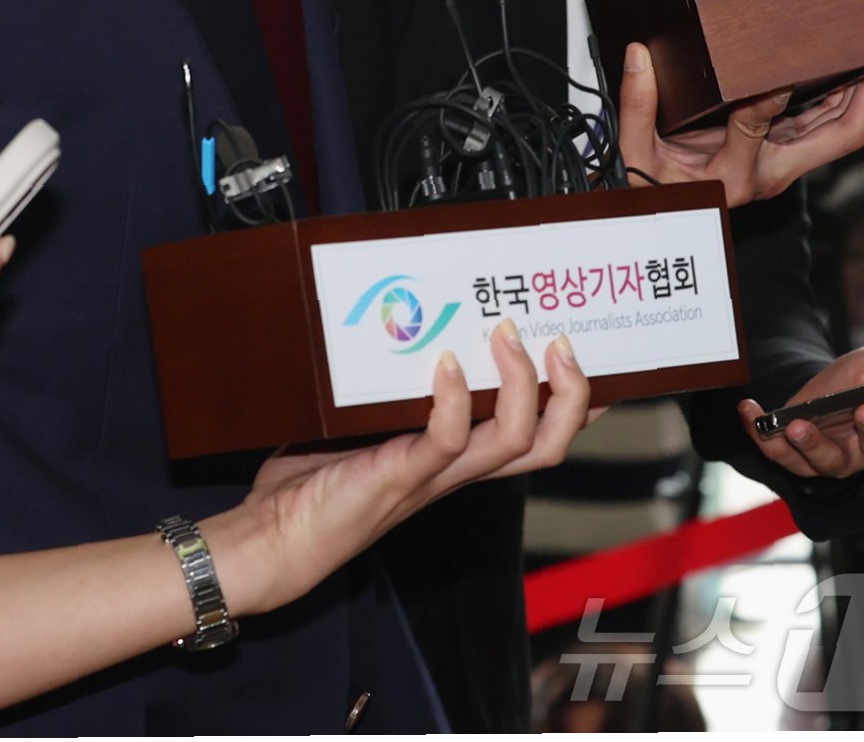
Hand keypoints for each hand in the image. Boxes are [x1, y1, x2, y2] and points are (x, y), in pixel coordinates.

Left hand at [213, 323, 591, 615]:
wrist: (269, 543)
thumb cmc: (306, 486)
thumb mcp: (357, 424)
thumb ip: (381, 387)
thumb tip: (386, 321)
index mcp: (452, 461)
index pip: (535, 440)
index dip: (574, 408)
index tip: (593, 360)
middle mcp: (453, 473)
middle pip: (544, 444)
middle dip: (568, 393)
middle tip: (562, 341)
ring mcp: (429, 477)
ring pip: (511, 442)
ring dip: (521, 386)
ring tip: (509, 336)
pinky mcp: (396, 478)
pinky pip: (444, 442)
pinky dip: (454, 401)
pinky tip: (449, 366)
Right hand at [619, 42, 863, 205]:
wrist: (666, 221)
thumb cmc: (652, 190)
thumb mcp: (636, 152)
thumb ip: (636, 105)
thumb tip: (638, 55)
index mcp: (732, 174)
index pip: (756, 130)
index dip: (767, 101)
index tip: (777, 73)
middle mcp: (768, 173)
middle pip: (835, 139)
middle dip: (862, 100)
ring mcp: (780, 165)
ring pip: (837, 134)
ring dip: (858, 98)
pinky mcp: (781, 156)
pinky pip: (822, 129)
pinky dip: (838, 101)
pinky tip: (843, 74)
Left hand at [738, 344, 863, 480]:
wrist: (833, 385)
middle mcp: (862, 452)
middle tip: (861, 411)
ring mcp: (829, 455)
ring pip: (820, 462)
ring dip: (808, 446)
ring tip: (797, 425)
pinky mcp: (795, 450)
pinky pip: (777, 450)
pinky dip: (759, 432)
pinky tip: (748, 410)